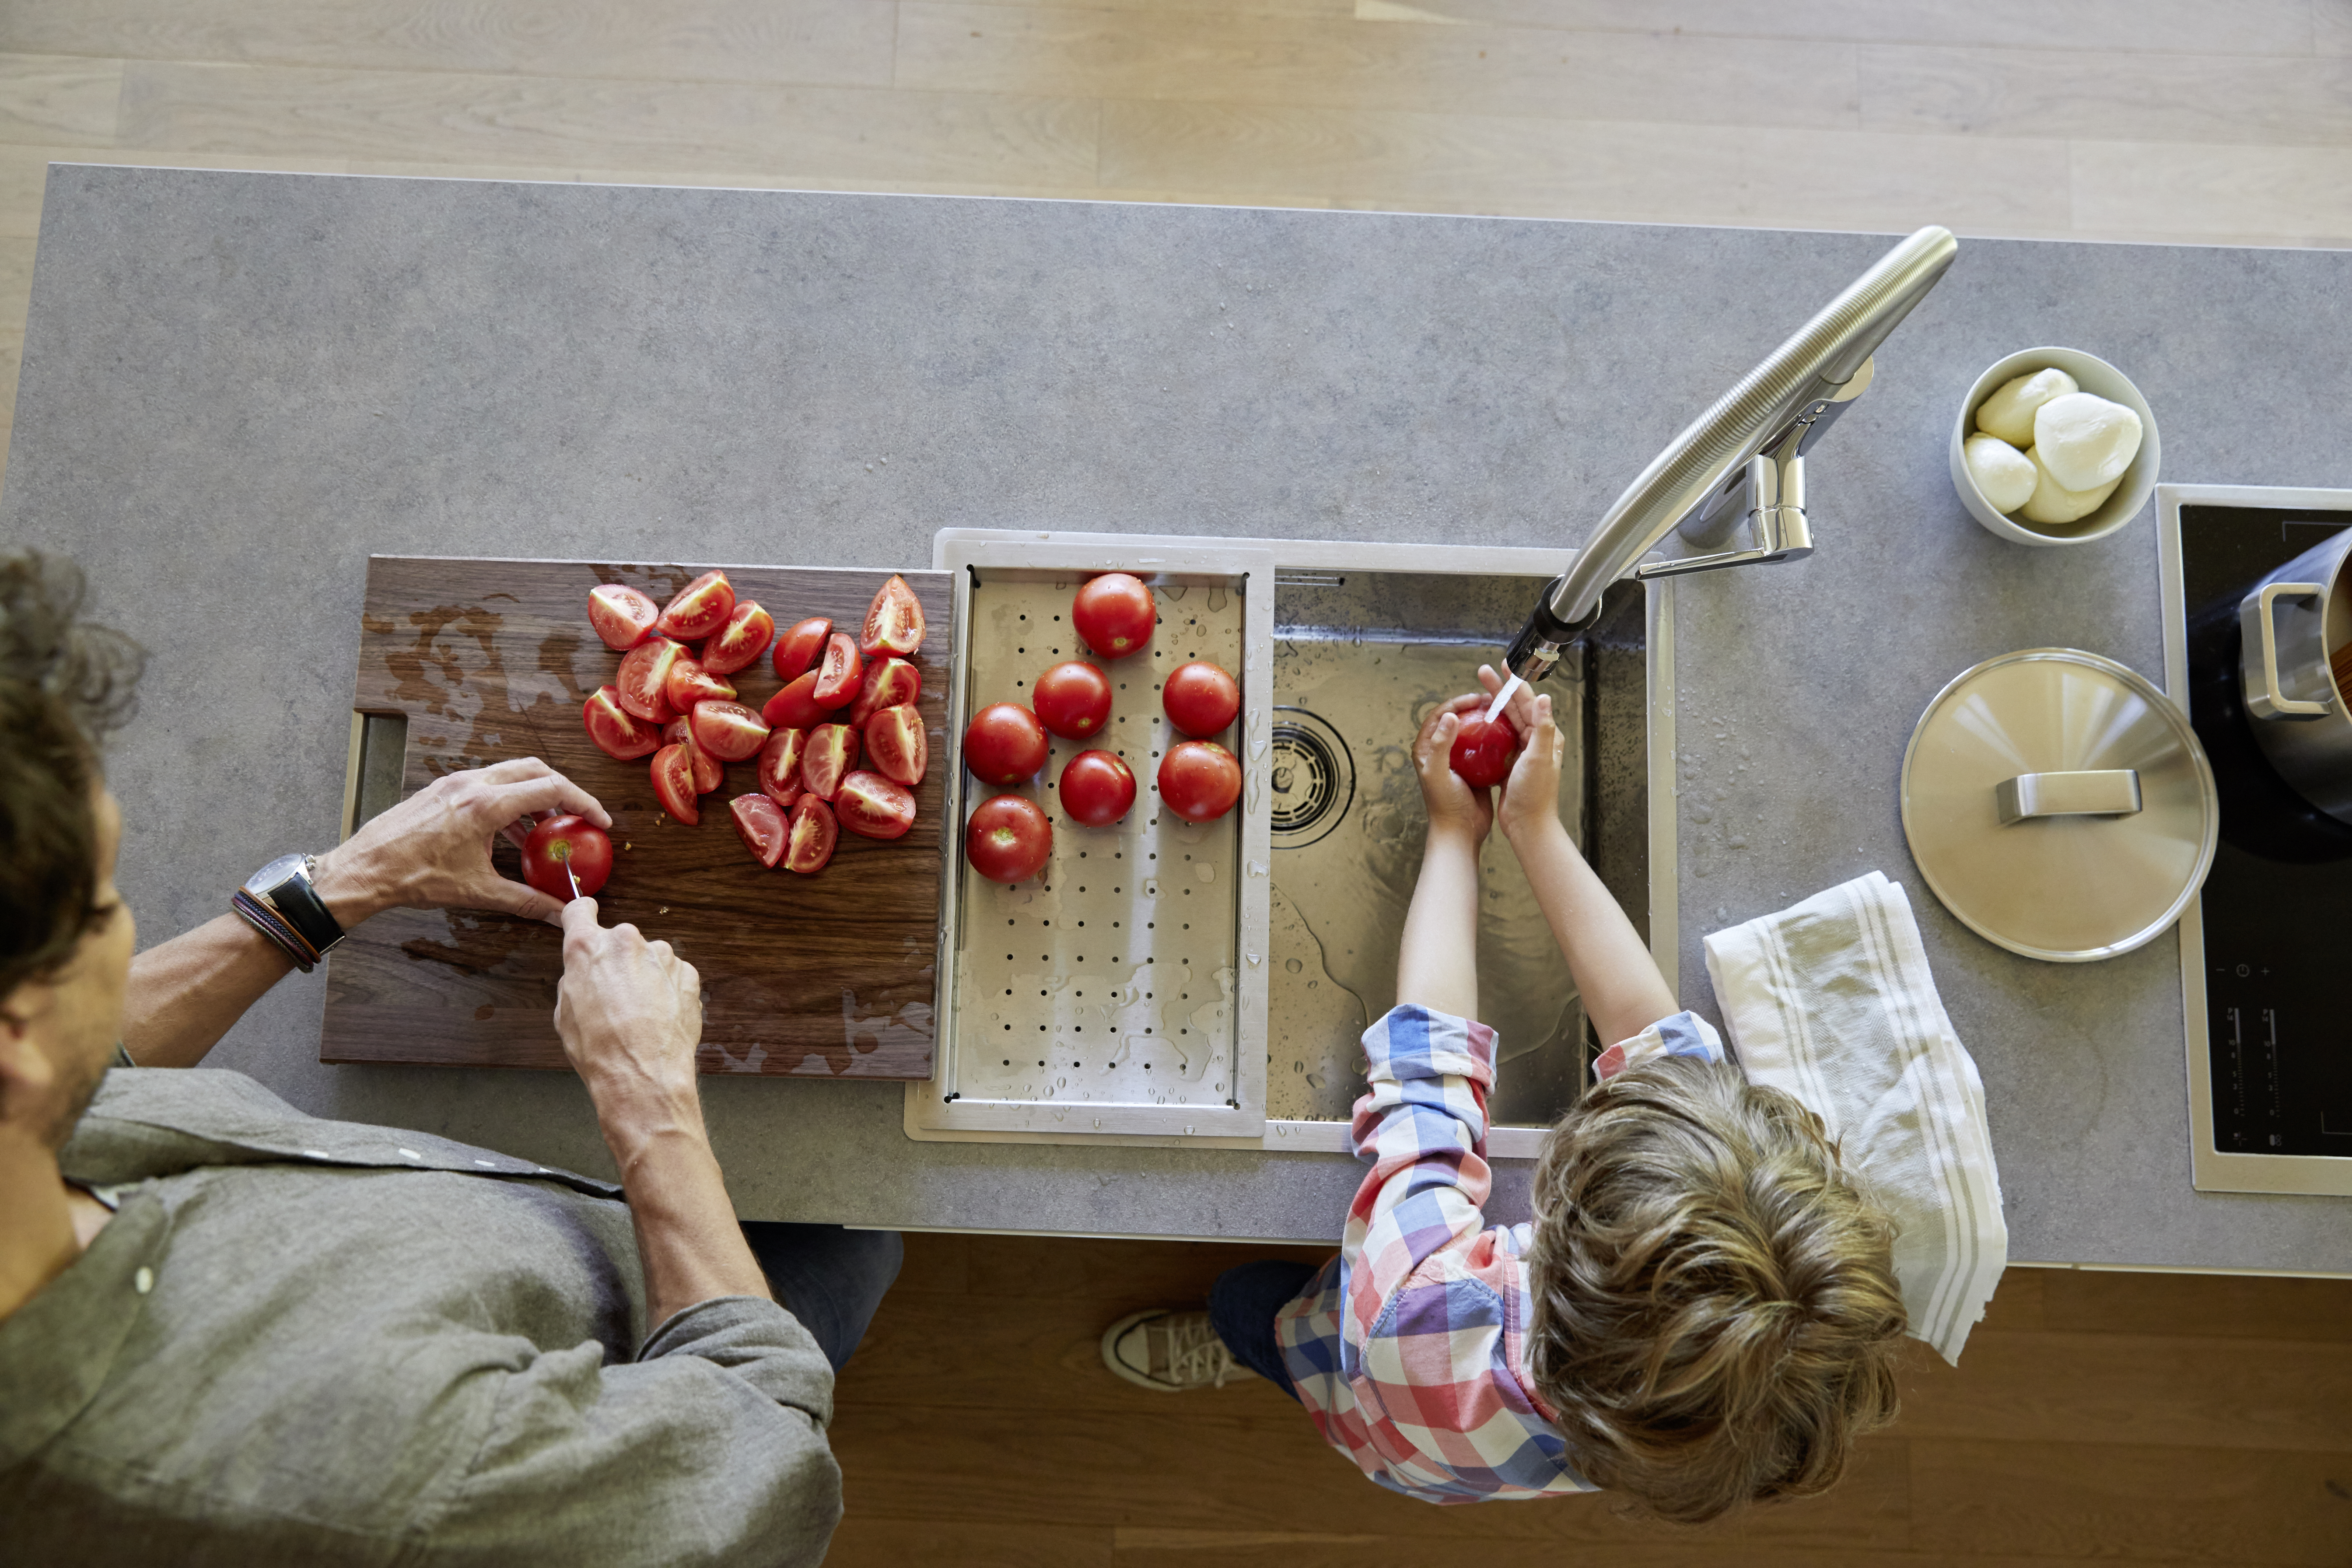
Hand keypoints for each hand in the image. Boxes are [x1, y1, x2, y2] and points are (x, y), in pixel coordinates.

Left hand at [310, 758, 610, 927]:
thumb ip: (526, 901)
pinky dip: (508, 798)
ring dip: (534, 795)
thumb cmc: (414, 877)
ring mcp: (455, 783)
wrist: (366, 868)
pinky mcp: (443, 789)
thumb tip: (559, 915)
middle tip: (577, 816)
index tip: (598, 820)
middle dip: (563, 791)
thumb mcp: (478, 891)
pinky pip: (487, 783)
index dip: (583, 803)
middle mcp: (472, 785)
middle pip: (536, 770)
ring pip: (511, 773)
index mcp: (486, 805)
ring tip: (545, 827)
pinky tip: (508, 830)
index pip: (551, 789)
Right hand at [553, 897, 705, 1148]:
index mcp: (588, 948)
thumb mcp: (565, 1013)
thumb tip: (582, 973)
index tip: (584, 918)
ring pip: (648, 958)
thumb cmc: (600, 1050)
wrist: (644, 1075)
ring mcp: (661, 955)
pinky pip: (672, 974)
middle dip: (616, 962)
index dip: (581, 916)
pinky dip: (667, 990)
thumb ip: (574, 979)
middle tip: (613, 996)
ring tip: (639, 1015)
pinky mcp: (687, 972)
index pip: (580, 911)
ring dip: (644, 977)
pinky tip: (658, 1017)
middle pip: (618, 941)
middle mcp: (626, 942)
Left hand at [1413, 693, 1493, 844]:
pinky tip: (1507, 733)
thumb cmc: (1445, 804)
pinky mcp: (1474, 770)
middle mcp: (1441, 752)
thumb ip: (1440, 745)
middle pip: (1456, 721)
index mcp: (1426, 750)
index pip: (1438, 716)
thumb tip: (1449, 716)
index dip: (1456, 703)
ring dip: (1484, 722)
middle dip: (1472, 708)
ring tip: (1500, 712)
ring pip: (1471, 733)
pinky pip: (1483, 748)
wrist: (1461, 831)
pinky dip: (1493, 739)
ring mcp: (1458, 761)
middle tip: (1490, 701)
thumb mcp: (1439, 773)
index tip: (1475, 698)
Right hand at [1478, 665, 1566, 848]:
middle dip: (1500, 689)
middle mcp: (1537, 741)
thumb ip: (1544, 728)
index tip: (1503, 666)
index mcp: (1547, 737)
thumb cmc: (1535, 795)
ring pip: (1507, 721)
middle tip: (1483, 672)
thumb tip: (1544, 698)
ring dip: (1493, 705)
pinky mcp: (1511, 763)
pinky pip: (1499, 739)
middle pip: (1516, 708)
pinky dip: (1489, 727)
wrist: (1527, 824)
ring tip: (1478, 691)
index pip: (1530, 702)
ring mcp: (1523, 752)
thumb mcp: (1539, 758)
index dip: (1514, 682)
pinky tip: (1477, 722)